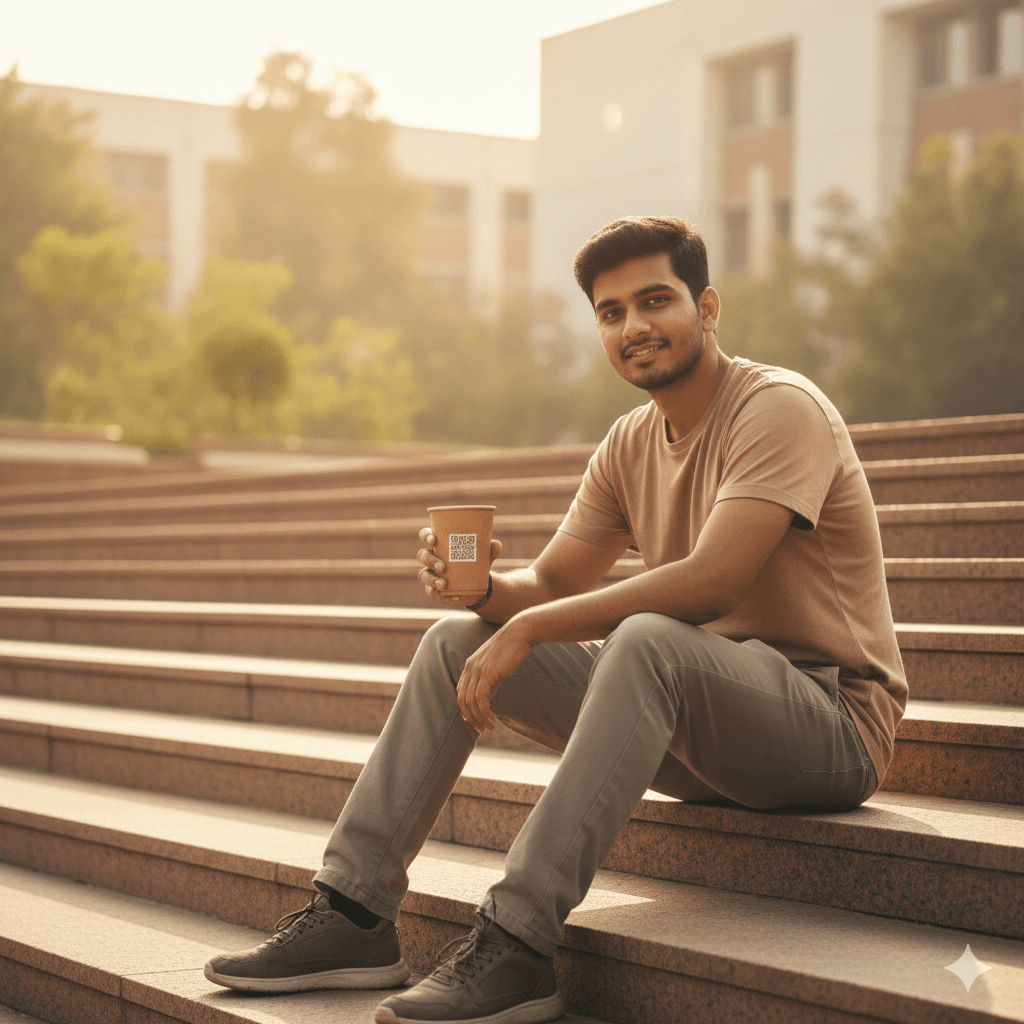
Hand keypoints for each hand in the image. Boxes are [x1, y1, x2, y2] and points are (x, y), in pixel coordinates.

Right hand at [416, 527, 502, 607]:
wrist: (477, 585)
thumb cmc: (475, 563)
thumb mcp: (483, 557)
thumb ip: (489, 550)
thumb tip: (496, 544)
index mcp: (440, 544)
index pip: (426, 536)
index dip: (426, 536)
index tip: (433, 539)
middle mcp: (431, 558)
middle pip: (422, 556)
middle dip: (430, 560)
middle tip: (442, 566)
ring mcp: (431, 575)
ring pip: (423, 575)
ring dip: (431, 580)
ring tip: (444, 584)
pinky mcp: (434, 590)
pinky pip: (432, 593)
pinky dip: (440, 595)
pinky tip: (452, 596)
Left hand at [456, 615, 533, 731]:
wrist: (520, 633)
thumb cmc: (512, 648)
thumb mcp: (496, 666)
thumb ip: (489, 680)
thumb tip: (486, 698)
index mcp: (470, 665)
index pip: (461, 691)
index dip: (465, 709)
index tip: (474, 720)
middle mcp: (470, 667)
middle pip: (462, 700)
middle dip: (471, 718)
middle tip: (481, 729)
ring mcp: (477, 670)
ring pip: (470, 702)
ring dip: (479, 719)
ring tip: (489, 728)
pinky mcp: (487, 673)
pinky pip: (481, 699)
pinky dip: (485, 713)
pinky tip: (492, 720)